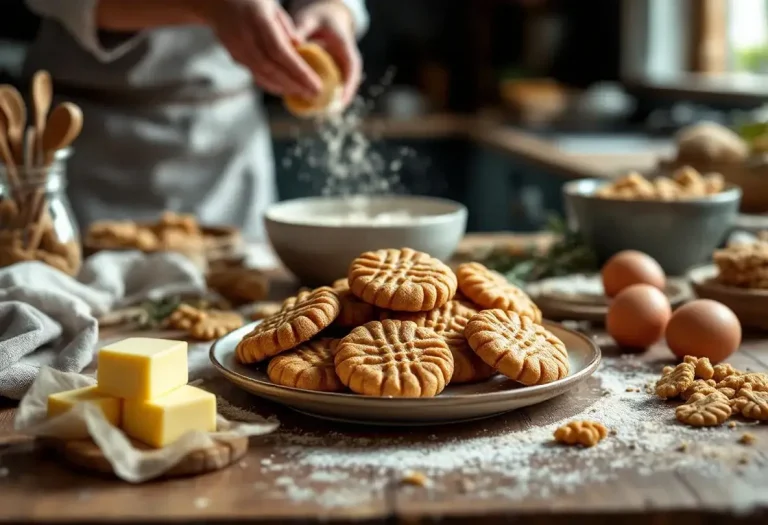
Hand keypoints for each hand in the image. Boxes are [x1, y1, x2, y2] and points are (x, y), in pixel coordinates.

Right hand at [199, 0, 322, 97]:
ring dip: (284, 87)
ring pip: (262, 74)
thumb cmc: (250, 0)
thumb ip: (285, 26)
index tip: (316, 84)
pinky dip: (272, 84)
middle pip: (271, 67)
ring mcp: (237, 48)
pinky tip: (286, 88)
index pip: (280, 51)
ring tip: (304, 93)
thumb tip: (298, 47)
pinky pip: (255, 74)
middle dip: (295, 84)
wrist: (214, 2)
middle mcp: (245, 36)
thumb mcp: (270, 4)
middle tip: (315, 94)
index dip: (298, 71)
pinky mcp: (234, 56)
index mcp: (257, 19)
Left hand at [292, 0, 361, 106]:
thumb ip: (300, 30)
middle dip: (338, 100)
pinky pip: (329, 87)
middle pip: (347, 85)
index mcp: (346, 48)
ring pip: (339, 89)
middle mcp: (347, 62)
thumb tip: (290, 43)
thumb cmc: (319, 16)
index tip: (340, 101)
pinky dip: (319, 96)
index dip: (348, 87)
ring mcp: (341, 69)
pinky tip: (305, 103)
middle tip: (327, 113)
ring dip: (329, 102)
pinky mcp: (333, 73)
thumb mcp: (310, 19)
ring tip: (315, 113)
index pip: (352, 70)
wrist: (326, 16)